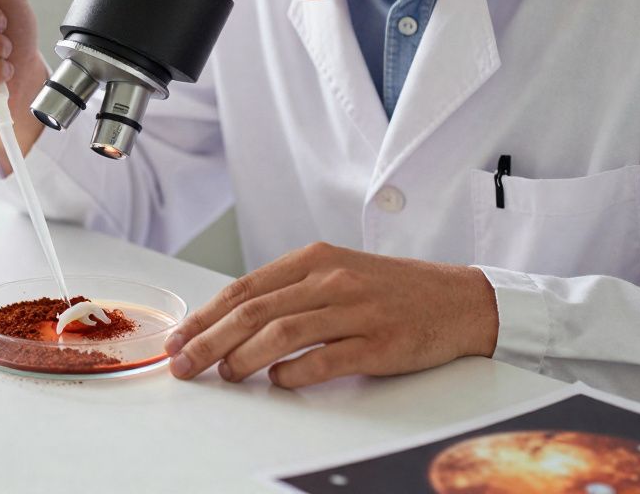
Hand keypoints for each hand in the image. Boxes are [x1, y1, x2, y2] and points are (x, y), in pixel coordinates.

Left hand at [164, 243, 497, 387]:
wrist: (459, 299)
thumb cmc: (392, 288)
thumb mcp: (337, 272)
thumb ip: (290, 290)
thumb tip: (233, 318)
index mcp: (315, 259)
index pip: (245, 288)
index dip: (206, 315)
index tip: (180, 338)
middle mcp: (331, 280)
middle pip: (254, 311)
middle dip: (210, 340)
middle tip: (184, 364)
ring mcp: (356, 311)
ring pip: (282, 334)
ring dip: (244, 358)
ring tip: (226, 374)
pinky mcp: (379, 343)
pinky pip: (325, 361)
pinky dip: (294, 373)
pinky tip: (278, 381)